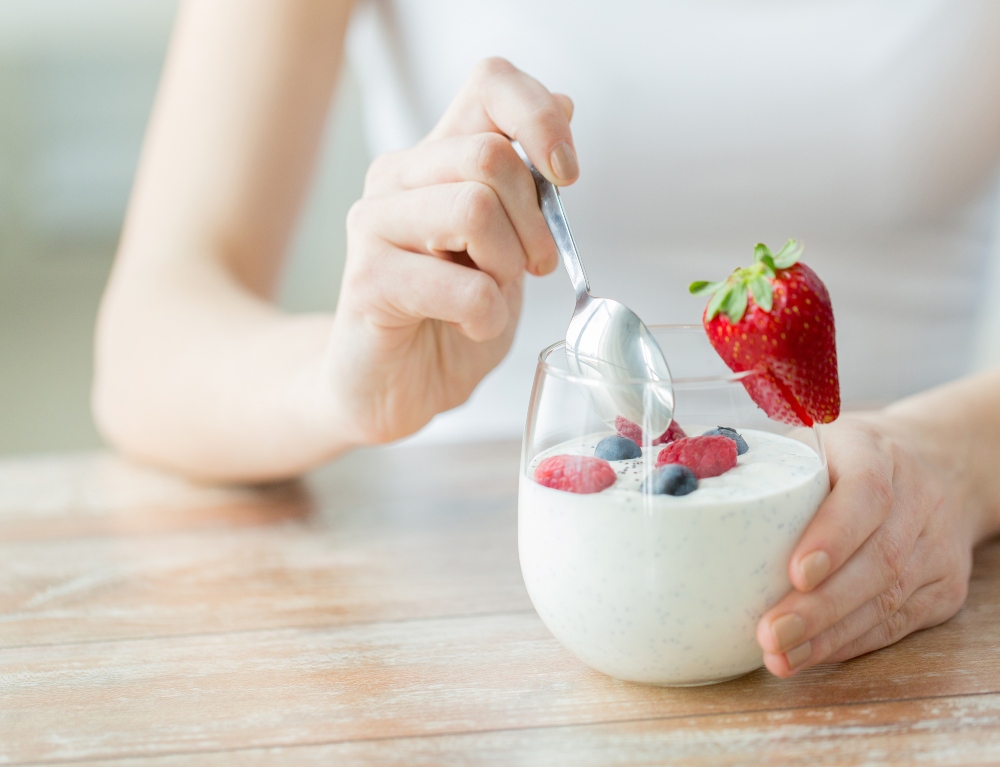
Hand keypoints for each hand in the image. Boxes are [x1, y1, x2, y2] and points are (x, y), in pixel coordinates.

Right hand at [316, 58, 576, 443]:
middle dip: (533, 221)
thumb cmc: (452, 315)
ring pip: (474, 207)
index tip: (566, 175)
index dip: (540, 118)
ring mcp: (375, 224)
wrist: (398, 386)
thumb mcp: (510, 242)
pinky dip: (486, 316)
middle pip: (490, 155)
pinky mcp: (367, 280)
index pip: (490, 82)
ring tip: (491, 295)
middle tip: (529, 267)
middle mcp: (398, 177)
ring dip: (506, 267)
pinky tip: (471, 325)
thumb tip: (563, 105)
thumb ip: (527, 179)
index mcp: (438, 158)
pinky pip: (461, 285)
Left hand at [756, 413, 980, 675]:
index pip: (866, 493)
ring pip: (889, 599)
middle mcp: (918, 496)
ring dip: (831, 636)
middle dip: (821, 606)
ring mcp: (938, 545)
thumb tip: (680, 480)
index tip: (797, 573)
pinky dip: (851, 643)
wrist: (947, 465)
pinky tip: (813, 655)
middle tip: (771, 634)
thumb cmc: (853, 456)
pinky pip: (898, 623)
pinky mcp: (946, 586)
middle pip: (878, 559)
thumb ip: (763, 461)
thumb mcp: (816, 437)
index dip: (834, 535)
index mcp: (876, 451)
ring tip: (781, 656)